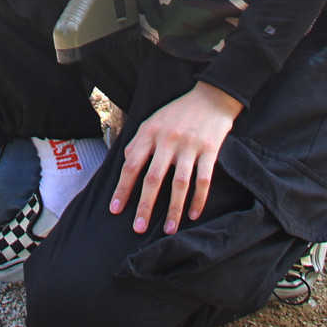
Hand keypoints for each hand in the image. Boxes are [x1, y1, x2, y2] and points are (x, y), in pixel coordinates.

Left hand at [108, 83, 243, 234]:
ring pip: (179, 183)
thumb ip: (138, 142)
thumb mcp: (152, 120)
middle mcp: (168, 139)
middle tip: (138, 227)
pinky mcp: (210, 150)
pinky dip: (198, 199)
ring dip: (173, 209)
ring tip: (168, 229)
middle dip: (144, 205)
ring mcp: (189, 145)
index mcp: (150, 132)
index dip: (122, 188)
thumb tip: (126, 163)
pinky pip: (204, 179)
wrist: (211, 97)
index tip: (115, 209)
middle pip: (153, 177)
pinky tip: (193, 215)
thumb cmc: (178, 112)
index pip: (131, 164)